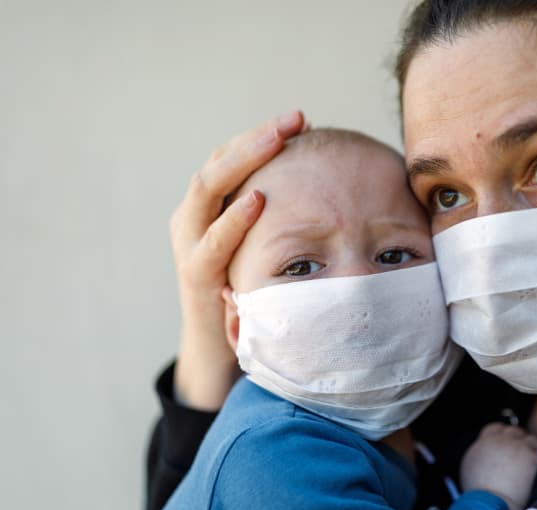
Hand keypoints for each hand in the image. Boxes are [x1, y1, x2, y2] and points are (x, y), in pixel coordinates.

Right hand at [171, 111, 307, 410]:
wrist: (222, 349)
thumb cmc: (254, 292)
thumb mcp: (266, 246)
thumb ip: (282, 216)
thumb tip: (333, 183)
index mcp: (212, 207)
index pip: (233, 155)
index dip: (263, 134)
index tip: (301, 119)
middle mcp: (194, 217)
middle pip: (220, 161)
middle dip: (257, 137)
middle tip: (295, 119)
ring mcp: (189, 243)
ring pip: (208, 187)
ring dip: (244, 160)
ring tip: (276, 140)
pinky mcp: (195, 273)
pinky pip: (213, 240)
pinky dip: (235, 218)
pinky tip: (260, 199)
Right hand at [460, 423, 536, 509]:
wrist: (492, 506)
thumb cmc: (479, 494)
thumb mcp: (471, 468)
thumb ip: (480, 454)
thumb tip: (488, 454)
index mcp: (485, 442)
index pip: (496, 428)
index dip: (503, 437)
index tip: (507, 446)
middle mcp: (503, 440)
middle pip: (515, 432)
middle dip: (519, 442)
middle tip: (522, 457)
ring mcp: (520, 447)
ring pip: (532, 440)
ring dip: (533, 449)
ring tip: (532, 465)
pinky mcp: (534, 458)